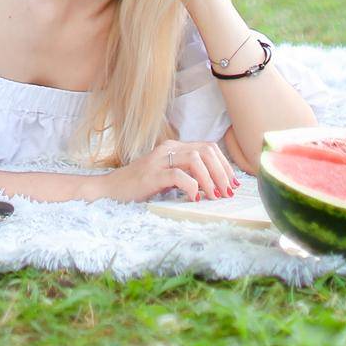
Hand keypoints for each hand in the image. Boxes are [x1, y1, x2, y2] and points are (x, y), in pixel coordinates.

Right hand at [93, 140, 240, 203]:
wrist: (111, 189)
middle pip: (205, 150)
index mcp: (174, 147)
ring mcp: (159, 160)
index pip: (207, 147)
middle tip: (227, 192)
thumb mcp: (167, 176)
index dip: (224, 164)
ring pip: (194, 159)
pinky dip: (191, 186)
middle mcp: (168, 148)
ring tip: (215, 196)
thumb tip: (215, 185)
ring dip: (210, 178)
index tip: (233, 183)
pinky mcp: (151, 175)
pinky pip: (177, 175)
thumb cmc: (140, 186)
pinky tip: (195, 198)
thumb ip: (186, 174)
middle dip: (222, 171)